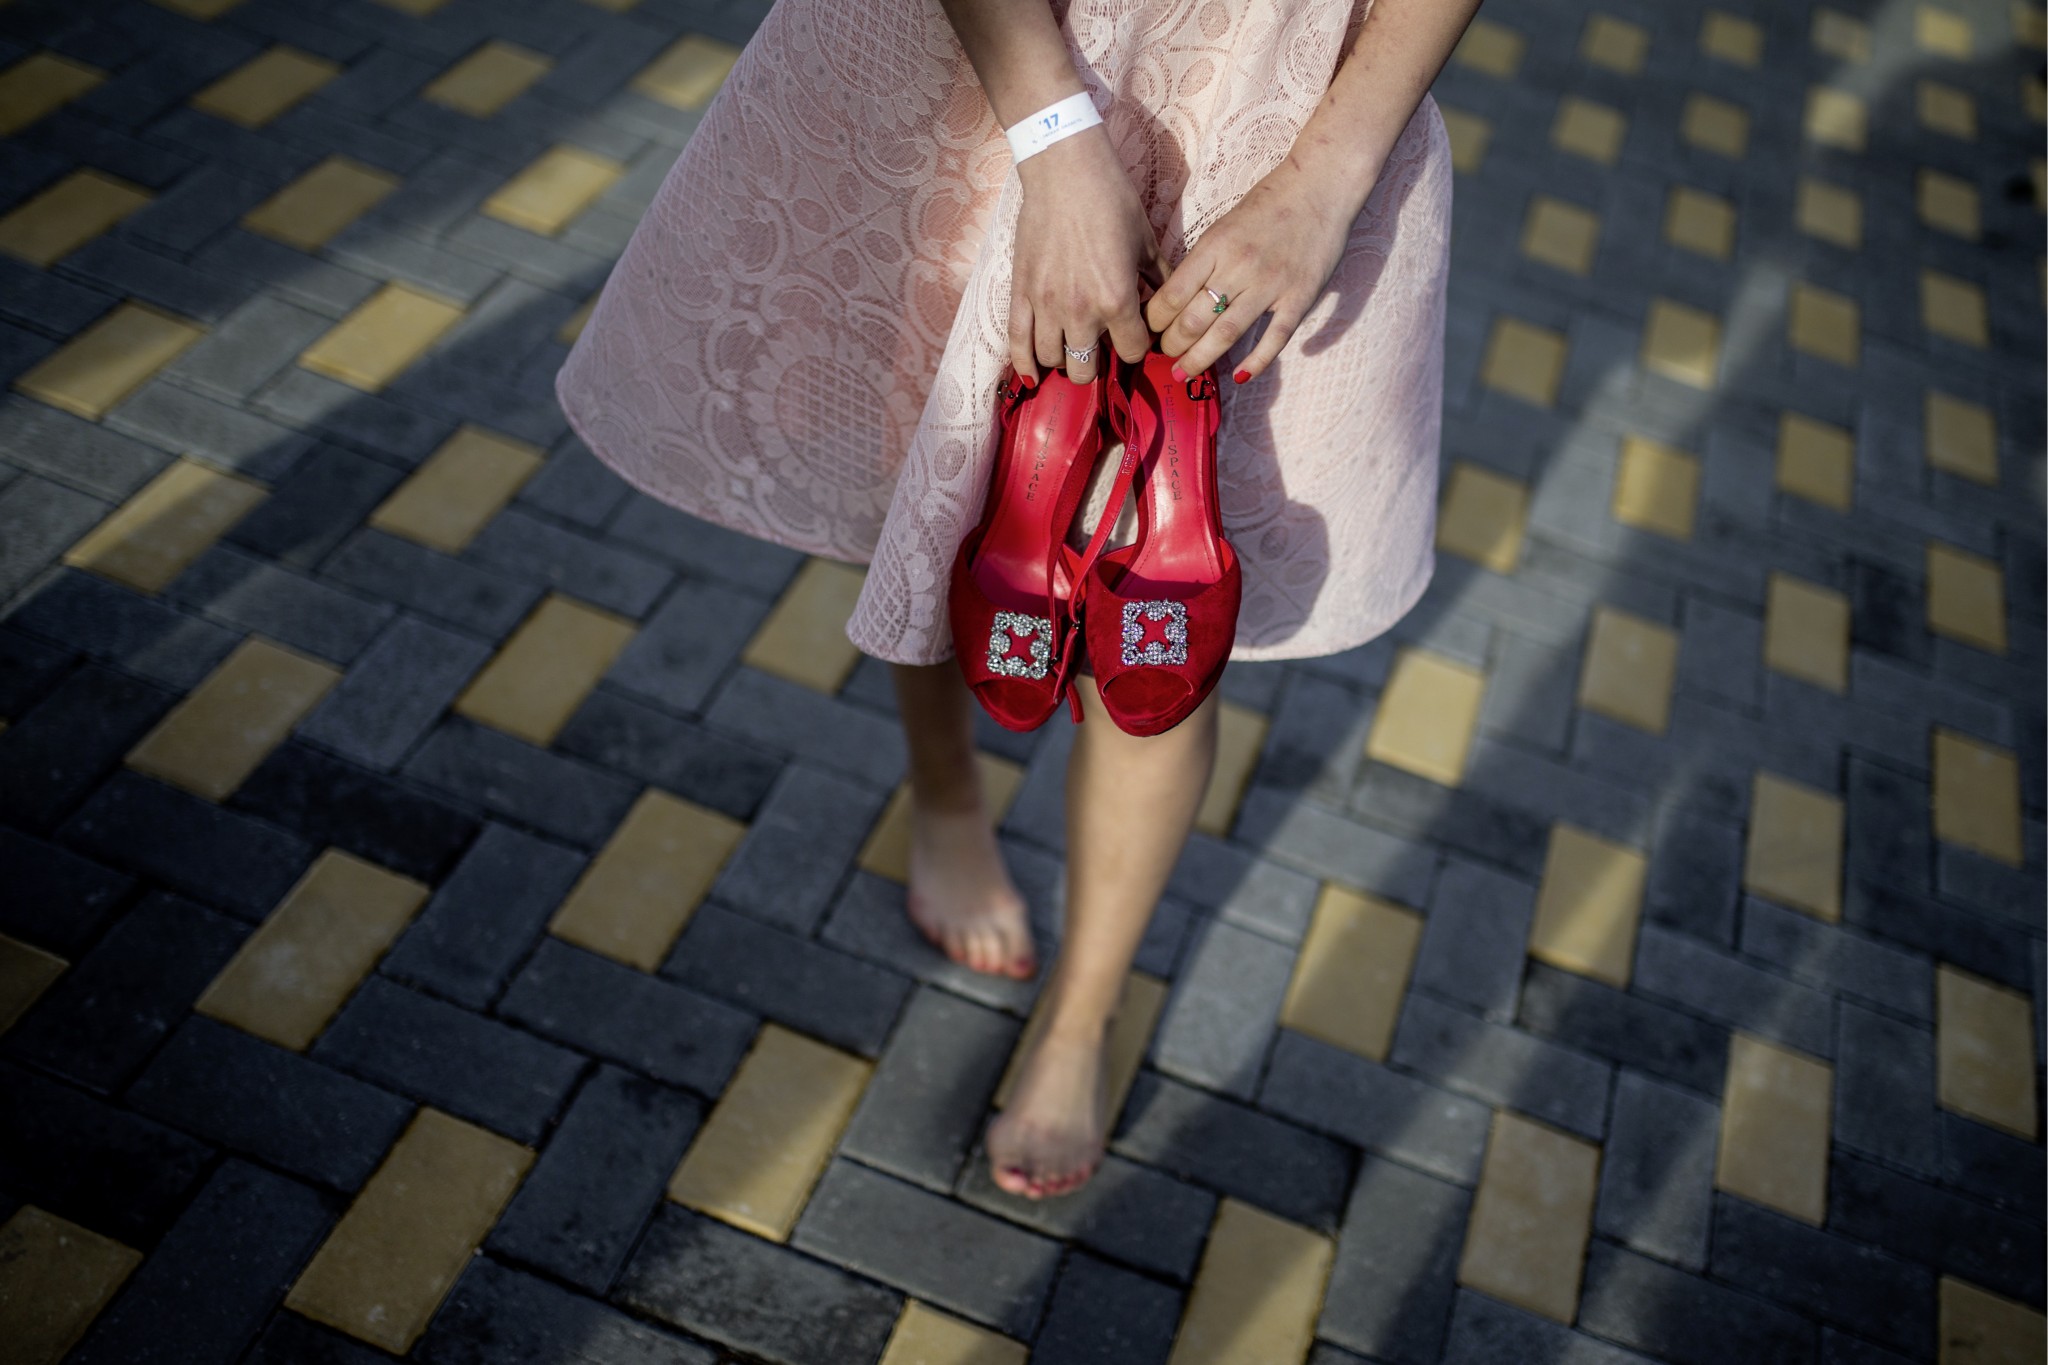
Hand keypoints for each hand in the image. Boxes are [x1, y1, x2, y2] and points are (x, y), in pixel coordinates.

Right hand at [1011, 127, 1168, 385]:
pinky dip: (1024, 364)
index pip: (1132, 352)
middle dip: (1098, 365)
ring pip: (1052, 361)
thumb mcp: (1146, 241)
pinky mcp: (1020, 293)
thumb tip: (1169, 303)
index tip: (1136, 336)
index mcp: (1117, 300)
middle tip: (1101, 348)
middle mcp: (1080, 312)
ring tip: (1072, 349)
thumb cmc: (1111, 199)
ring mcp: (1045, 305)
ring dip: (1065, 361)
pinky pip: (1017, 343)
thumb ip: (1159, 279)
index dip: (1138, 347)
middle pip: (1087, 370)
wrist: (1065, 170)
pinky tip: (1033, 373)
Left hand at [1144, 168, 1358, 383]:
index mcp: (1215, 246)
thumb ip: (1203, 261)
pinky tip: (1239, 376)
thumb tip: (1174, 299)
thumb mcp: (1224, 226)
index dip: (1153, 321)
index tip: (1148, 331)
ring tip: (1184, 373)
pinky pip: (1274, 338)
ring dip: (1199, 360)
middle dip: (1171, 345)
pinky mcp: (1300, 297)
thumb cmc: (1268, 205)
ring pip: (1225, 334)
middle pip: (1193, 320)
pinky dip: (1256, 362)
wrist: (1321, 185)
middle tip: (1164, 354)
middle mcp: (1239, 266)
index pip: (1172, 295)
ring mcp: (1271, 284)